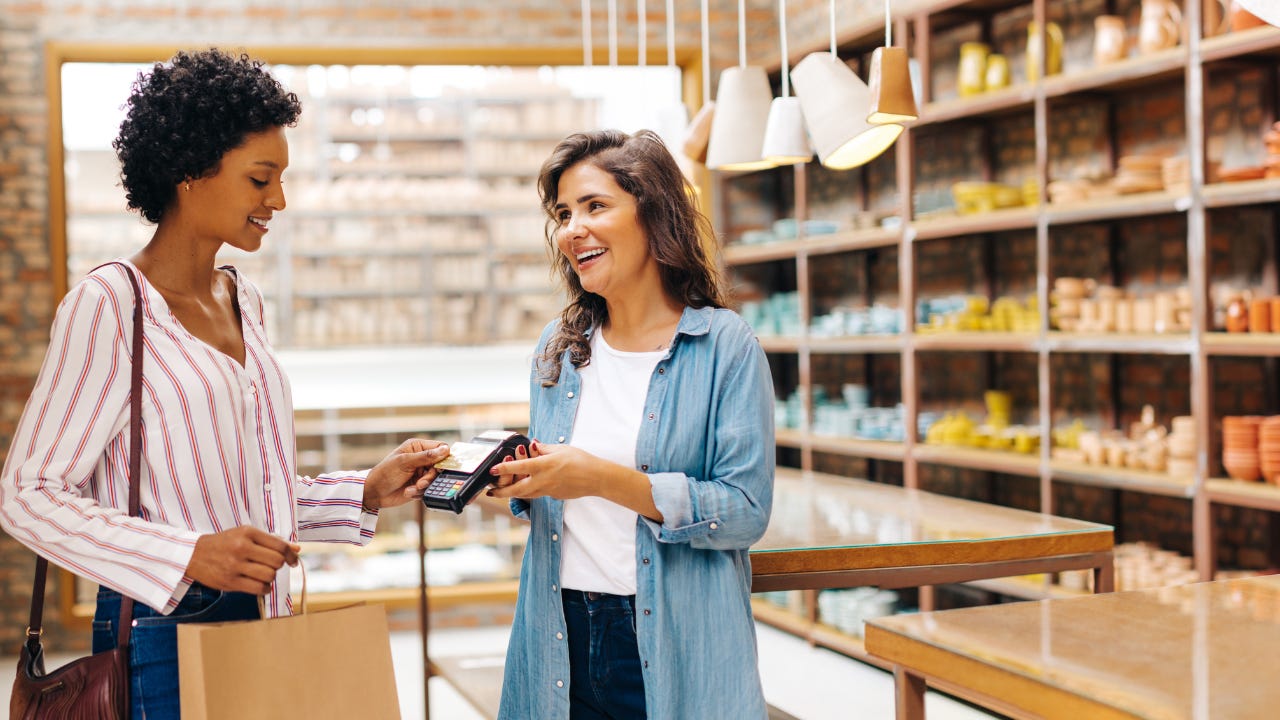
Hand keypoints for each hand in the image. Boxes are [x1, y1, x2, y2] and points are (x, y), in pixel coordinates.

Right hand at [185, 526, 299, 595]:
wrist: (194, 554)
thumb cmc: (224, 543)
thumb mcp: (246, 535)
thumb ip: (271, 541)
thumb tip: (297, 549)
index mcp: (248, 533)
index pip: (280, 545)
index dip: (291, 555)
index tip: (292, 561)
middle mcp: (242, 547)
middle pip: (277, 561)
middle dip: (279, 566)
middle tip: (271, 566)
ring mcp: (235, 565)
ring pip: (269, 575)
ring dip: (271, 578)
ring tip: (262, 574)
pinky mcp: (229, 581)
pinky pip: (259, 588)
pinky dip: (264, 589)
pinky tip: (259, 584)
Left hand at [363, 438, 449, 510]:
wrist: (374, 493)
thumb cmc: (385, 473)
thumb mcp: (405, 462)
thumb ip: (426, 456)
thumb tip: (445, 450)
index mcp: (418, 447)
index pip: (440, 448)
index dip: (443, 457)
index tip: (439, 467)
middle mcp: (421, 459)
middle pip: (440, 466)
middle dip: (431, 476)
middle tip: (421, 482)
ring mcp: (421, 472)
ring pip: (436, 479)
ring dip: (424, 486)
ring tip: (412, 488)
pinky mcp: (420, 485)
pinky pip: (429, 489)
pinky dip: (420, 492)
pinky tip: (408, 491)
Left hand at [487, 440, 596, 500]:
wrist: (595, 478)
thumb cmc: (580, 460)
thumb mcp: (561, 449)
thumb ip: (544, 448)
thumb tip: (533, 445)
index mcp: (544, 465)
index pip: (519, 467)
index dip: (504, 469)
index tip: (493, 470)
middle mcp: (543, 480)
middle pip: (517, 489)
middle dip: (502, 491)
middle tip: (491, 492)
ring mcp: (548, 490)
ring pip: (526, 494)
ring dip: (512, 494)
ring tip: (503, 493)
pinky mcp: (554, 496)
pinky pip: (538, 494)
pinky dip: (529, 492)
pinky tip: (526, 489)